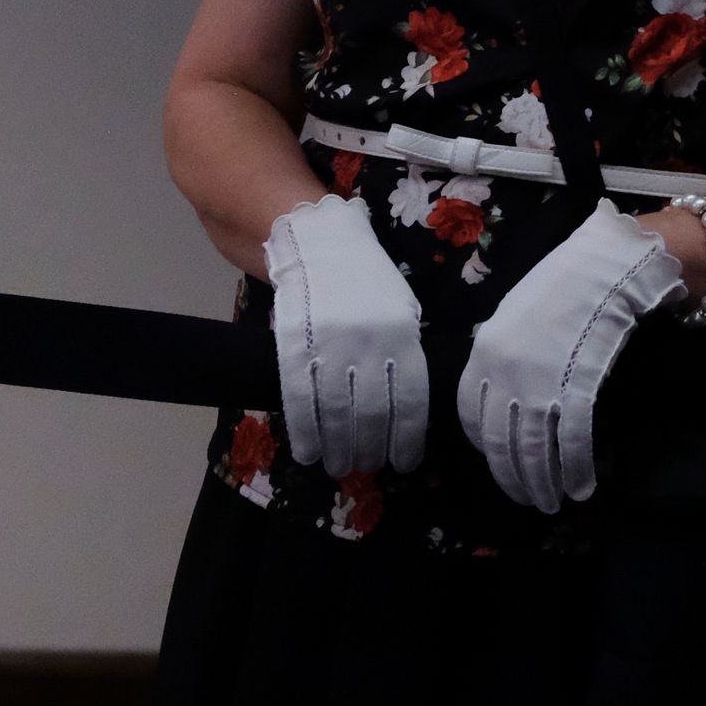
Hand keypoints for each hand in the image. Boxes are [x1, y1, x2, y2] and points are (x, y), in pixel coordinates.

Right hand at [264, 193, 427, 474]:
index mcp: (401, 335)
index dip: (406, 438)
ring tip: (339, 466)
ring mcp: (330, 347)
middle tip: (365, 466)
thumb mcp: (400, 308)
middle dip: (370, 449)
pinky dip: (305, 431)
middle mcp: (369, 345)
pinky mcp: (295, 346)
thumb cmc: (363, 278)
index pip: (410, 401)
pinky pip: (300, 399)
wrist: (315, 239)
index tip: (404, 462)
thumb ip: (404, 351)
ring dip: (338, 449)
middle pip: (373, 414)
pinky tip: (308, 452)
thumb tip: (407, 402)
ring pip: (337, 414)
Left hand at [458, 199, 687, 511]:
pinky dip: (575, 469)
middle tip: (530, 500)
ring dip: (543, 484)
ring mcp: (538, 383)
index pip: (471, 416)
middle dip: (515, 478)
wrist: (607, 263)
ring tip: (554, 502)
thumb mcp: (518, 316)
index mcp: (484, 354)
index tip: (503, 462)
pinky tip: (581, 486)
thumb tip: (508, 391)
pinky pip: (571, 441)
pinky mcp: (574, 388)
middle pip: (500, 442)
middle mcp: (503, 373)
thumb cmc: (566, 283)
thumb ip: (507, 355)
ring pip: (534, 450)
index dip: (487, 447)